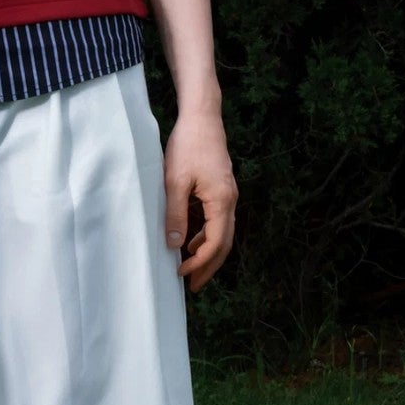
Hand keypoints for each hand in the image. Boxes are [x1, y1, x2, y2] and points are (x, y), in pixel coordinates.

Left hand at [163, 107, 236, 292]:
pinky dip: (208, 236)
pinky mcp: (222, 189)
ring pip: (224, 233)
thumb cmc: (188, 145)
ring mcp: (228, 195)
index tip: (180, 273)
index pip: (215, 243)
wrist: (203, 117)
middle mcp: (230, 200)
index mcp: (222, 201)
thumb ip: (175, 214)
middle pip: (225, 243)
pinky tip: (192, 242)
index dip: (199, 263)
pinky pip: (219, 221)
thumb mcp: (174, 181)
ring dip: (209, 253)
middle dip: (209, 266)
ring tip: (192, 270)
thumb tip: (175, 245)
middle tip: (193, 286)